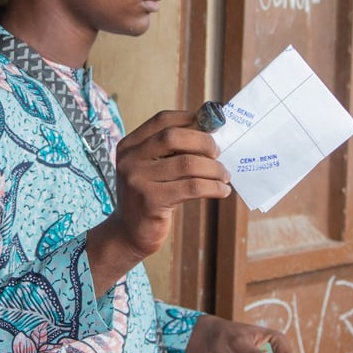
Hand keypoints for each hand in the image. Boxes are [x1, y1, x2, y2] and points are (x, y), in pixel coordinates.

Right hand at [88, 110, 230, 288]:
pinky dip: (213, 187)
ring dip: (213, 168)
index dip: (190, 118)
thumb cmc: (149, 197)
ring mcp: (137, 180)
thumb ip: (171, 151)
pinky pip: (191, 188)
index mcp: (129, 146)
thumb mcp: (151, 169)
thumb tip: (210, 131)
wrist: (128, 234)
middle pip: (173, 136)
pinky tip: (222, 191)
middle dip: (203, 142)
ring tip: (224, 175)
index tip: (212, 124)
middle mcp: (129, 159)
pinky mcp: (150, 202)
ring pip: (187, 163)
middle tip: (219, 153)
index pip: (162, 120)